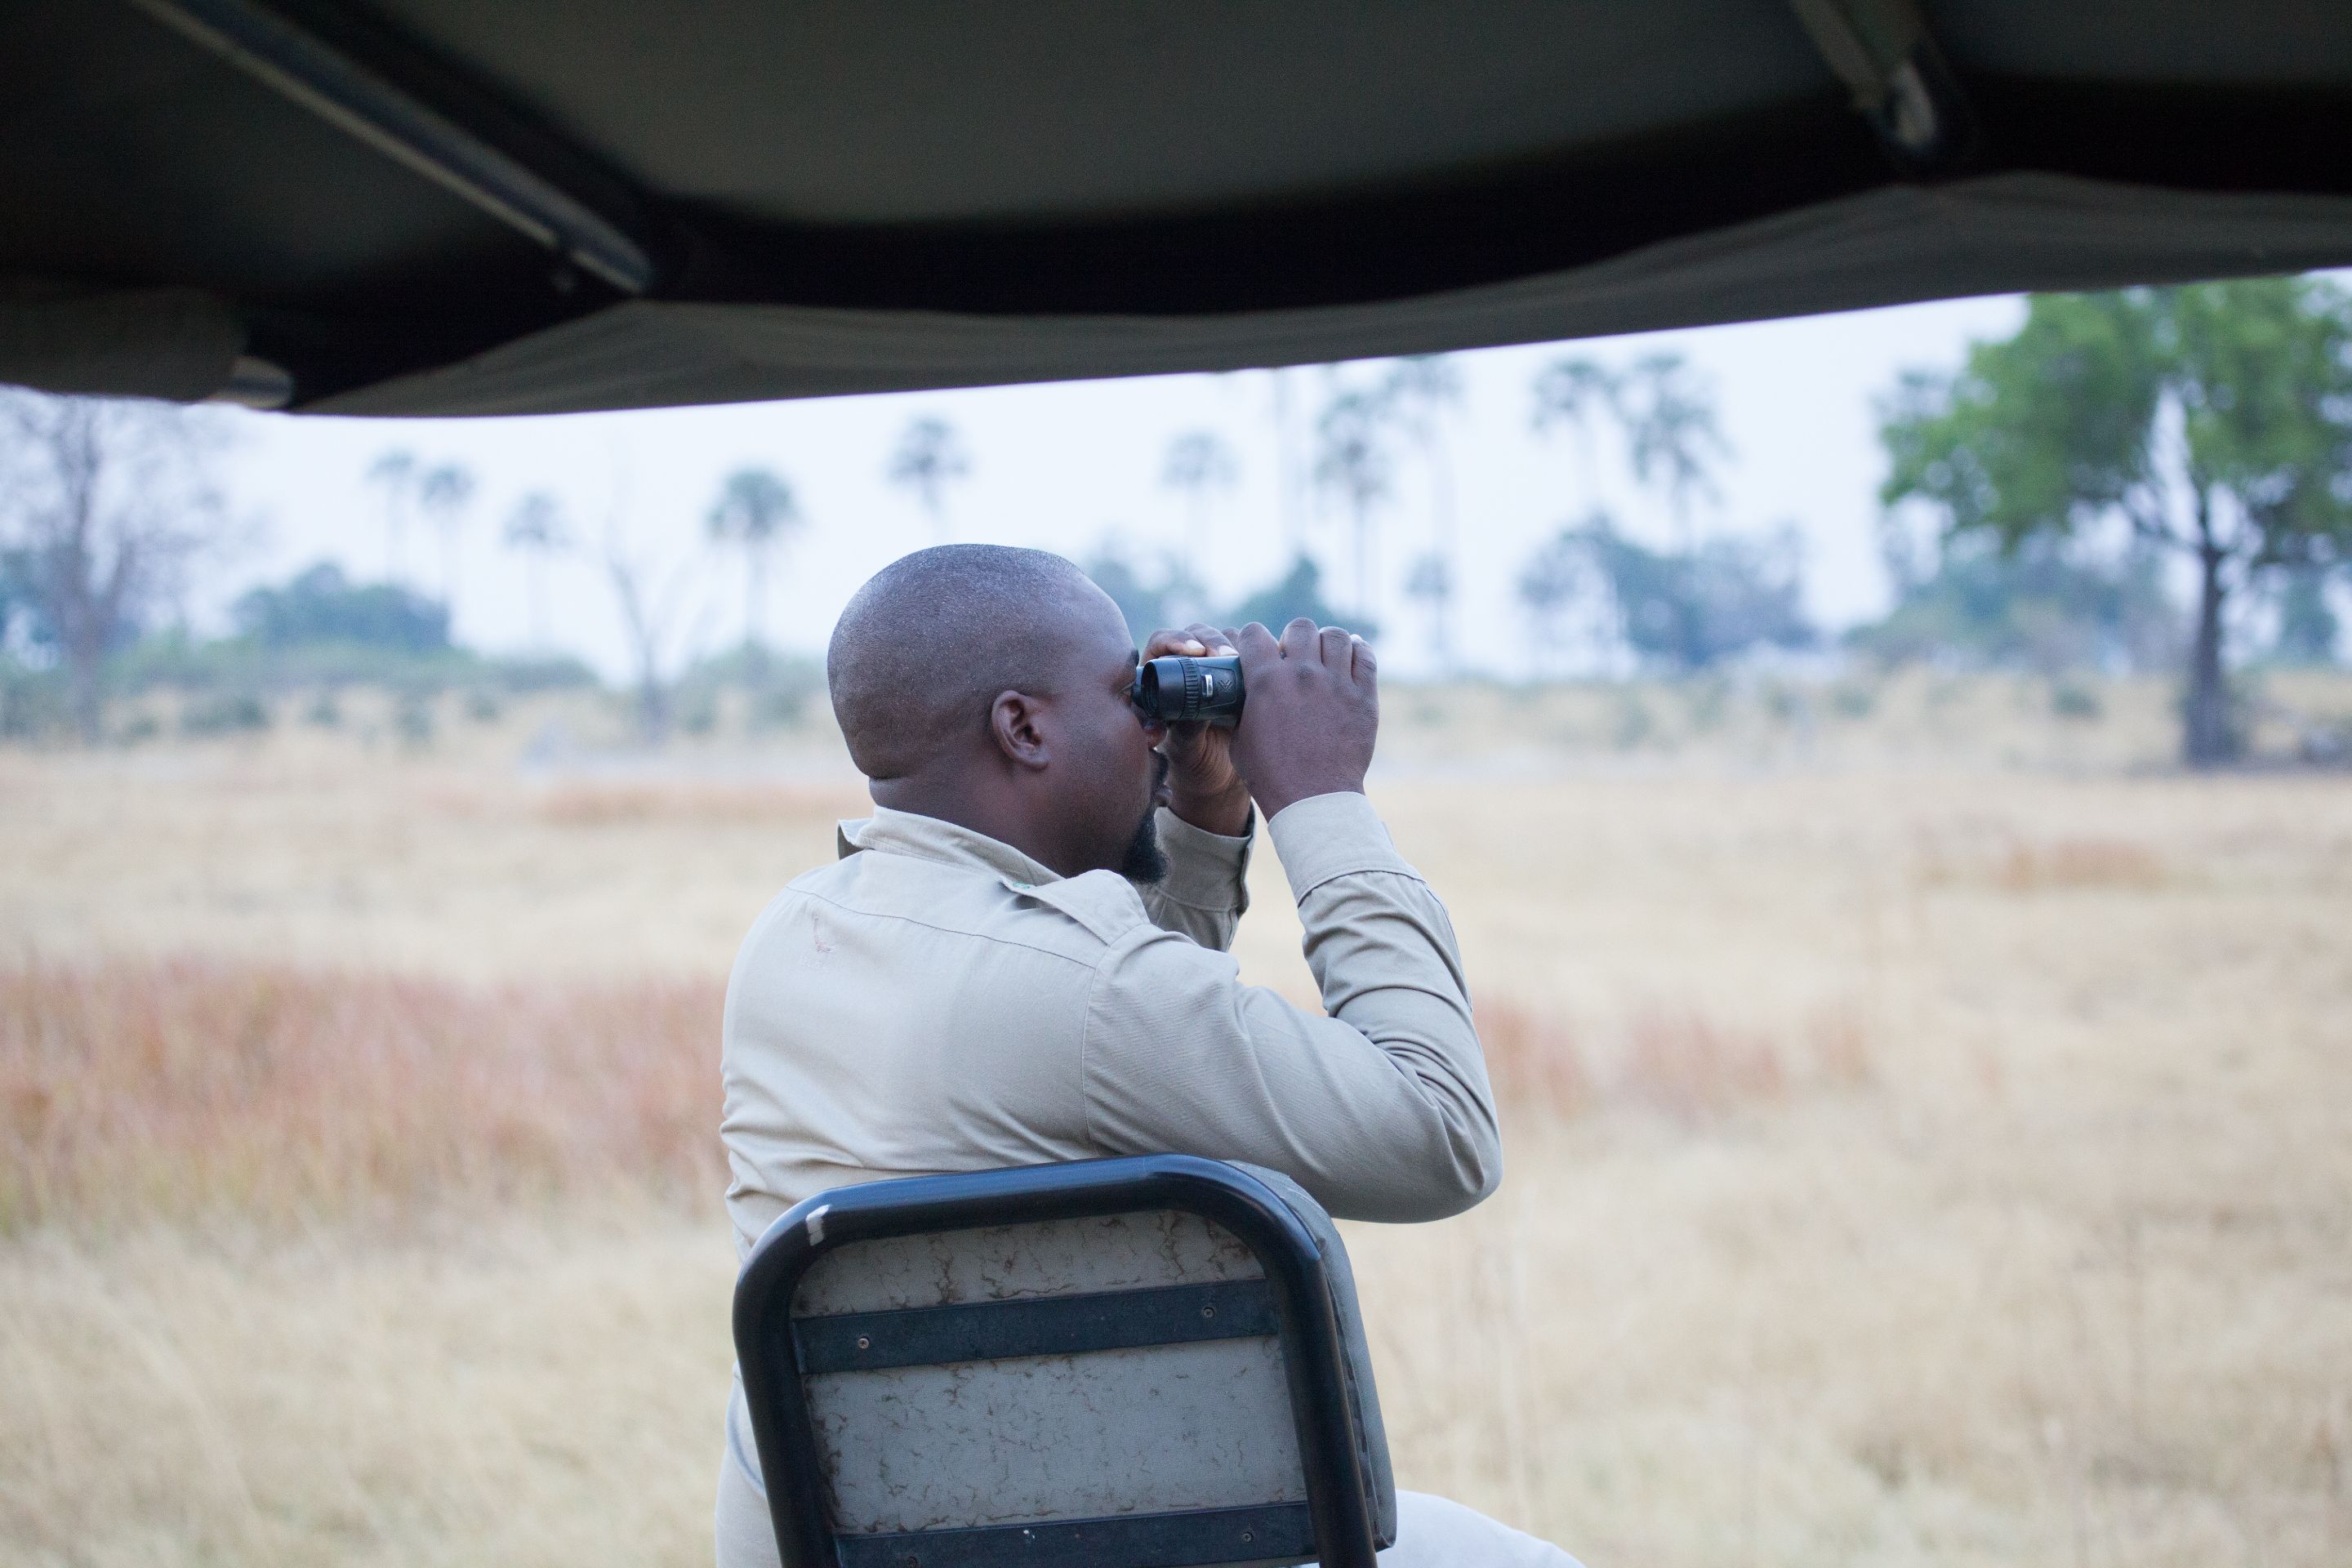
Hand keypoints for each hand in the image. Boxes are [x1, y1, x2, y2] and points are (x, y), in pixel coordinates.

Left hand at [1143, 622, 1251, 835]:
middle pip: (1198, 634)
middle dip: (1213, 640)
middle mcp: (1189, 665)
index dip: (1176, 639)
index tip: (1193, 651)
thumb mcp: (1186, 750)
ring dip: (1239, 645)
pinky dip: (1262, 655)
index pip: (1162, 642)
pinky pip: (1254, 654)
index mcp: (1161, 678)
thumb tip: (1191, 714)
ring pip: (1228, 639)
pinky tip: (1269, 665)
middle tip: (1227, 655)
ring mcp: (1219, 667)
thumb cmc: (1194, 763)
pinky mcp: (1245, 672)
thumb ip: (1184, 732)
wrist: (1222, 777)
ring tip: (1249, 663)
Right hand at [1224, 618, 1377, 819]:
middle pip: (1300, 627)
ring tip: (1324, 659)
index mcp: (1266, 681)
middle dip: (1293, 639)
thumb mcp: (1241, 738)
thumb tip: (1242, 690)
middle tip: (1295, 657)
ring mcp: (1336, 683)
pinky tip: (1350, 661)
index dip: (1253, 640)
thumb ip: (1242, 705)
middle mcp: (1302, 674)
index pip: (1254, 633)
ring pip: (1335, 635)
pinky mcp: (1363, 697)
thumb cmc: (1271, 775)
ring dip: (1326, 643)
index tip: (1258, 650)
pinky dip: (1357, 652)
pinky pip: (1364, 656)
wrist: (1314, 799)